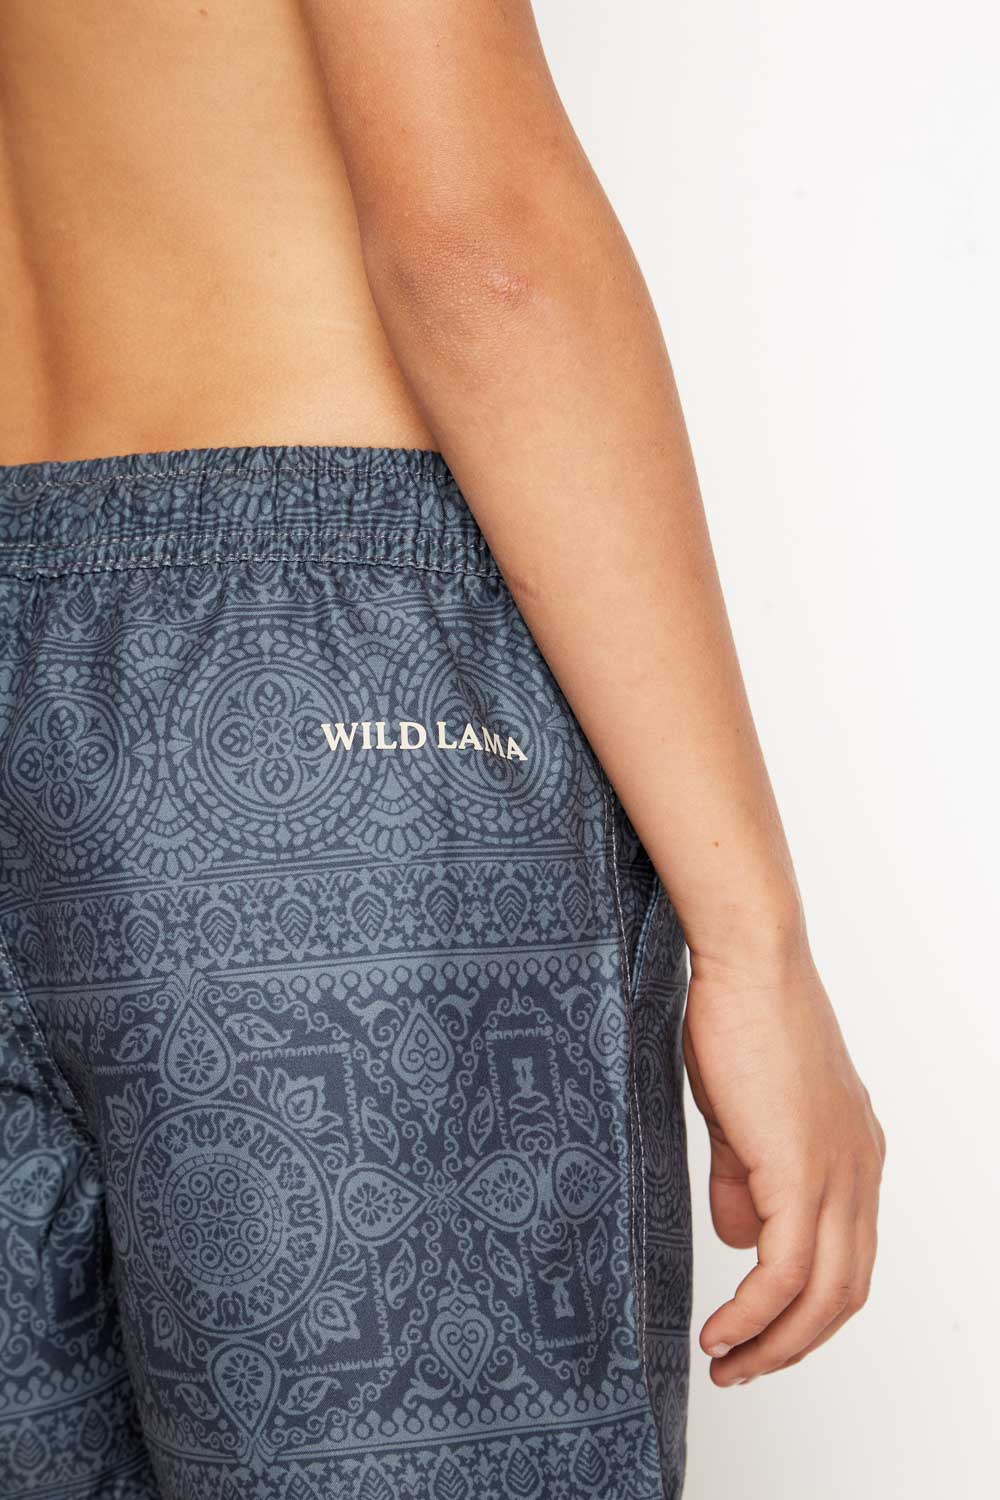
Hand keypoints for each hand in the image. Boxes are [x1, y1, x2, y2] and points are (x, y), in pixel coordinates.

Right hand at [683, 944, 885, 1385]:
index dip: (804, 1307)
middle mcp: (860, 1170)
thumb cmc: (738, 1017)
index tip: (755, 1332)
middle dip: (793, 1343)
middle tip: (740, 1366)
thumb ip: (745, 1176)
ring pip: (823, 1295)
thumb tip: (741, 1238)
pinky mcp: (803, 1171)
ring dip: (774, 1344)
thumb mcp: (740, 1113)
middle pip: (845, 1291)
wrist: (749, 960)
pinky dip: (754, 1315)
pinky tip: (720, 1332)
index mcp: (851, 1153)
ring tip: (725, 1363)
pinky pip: (785, 1271)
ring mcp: (838, 1172)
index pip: (846, 1257)